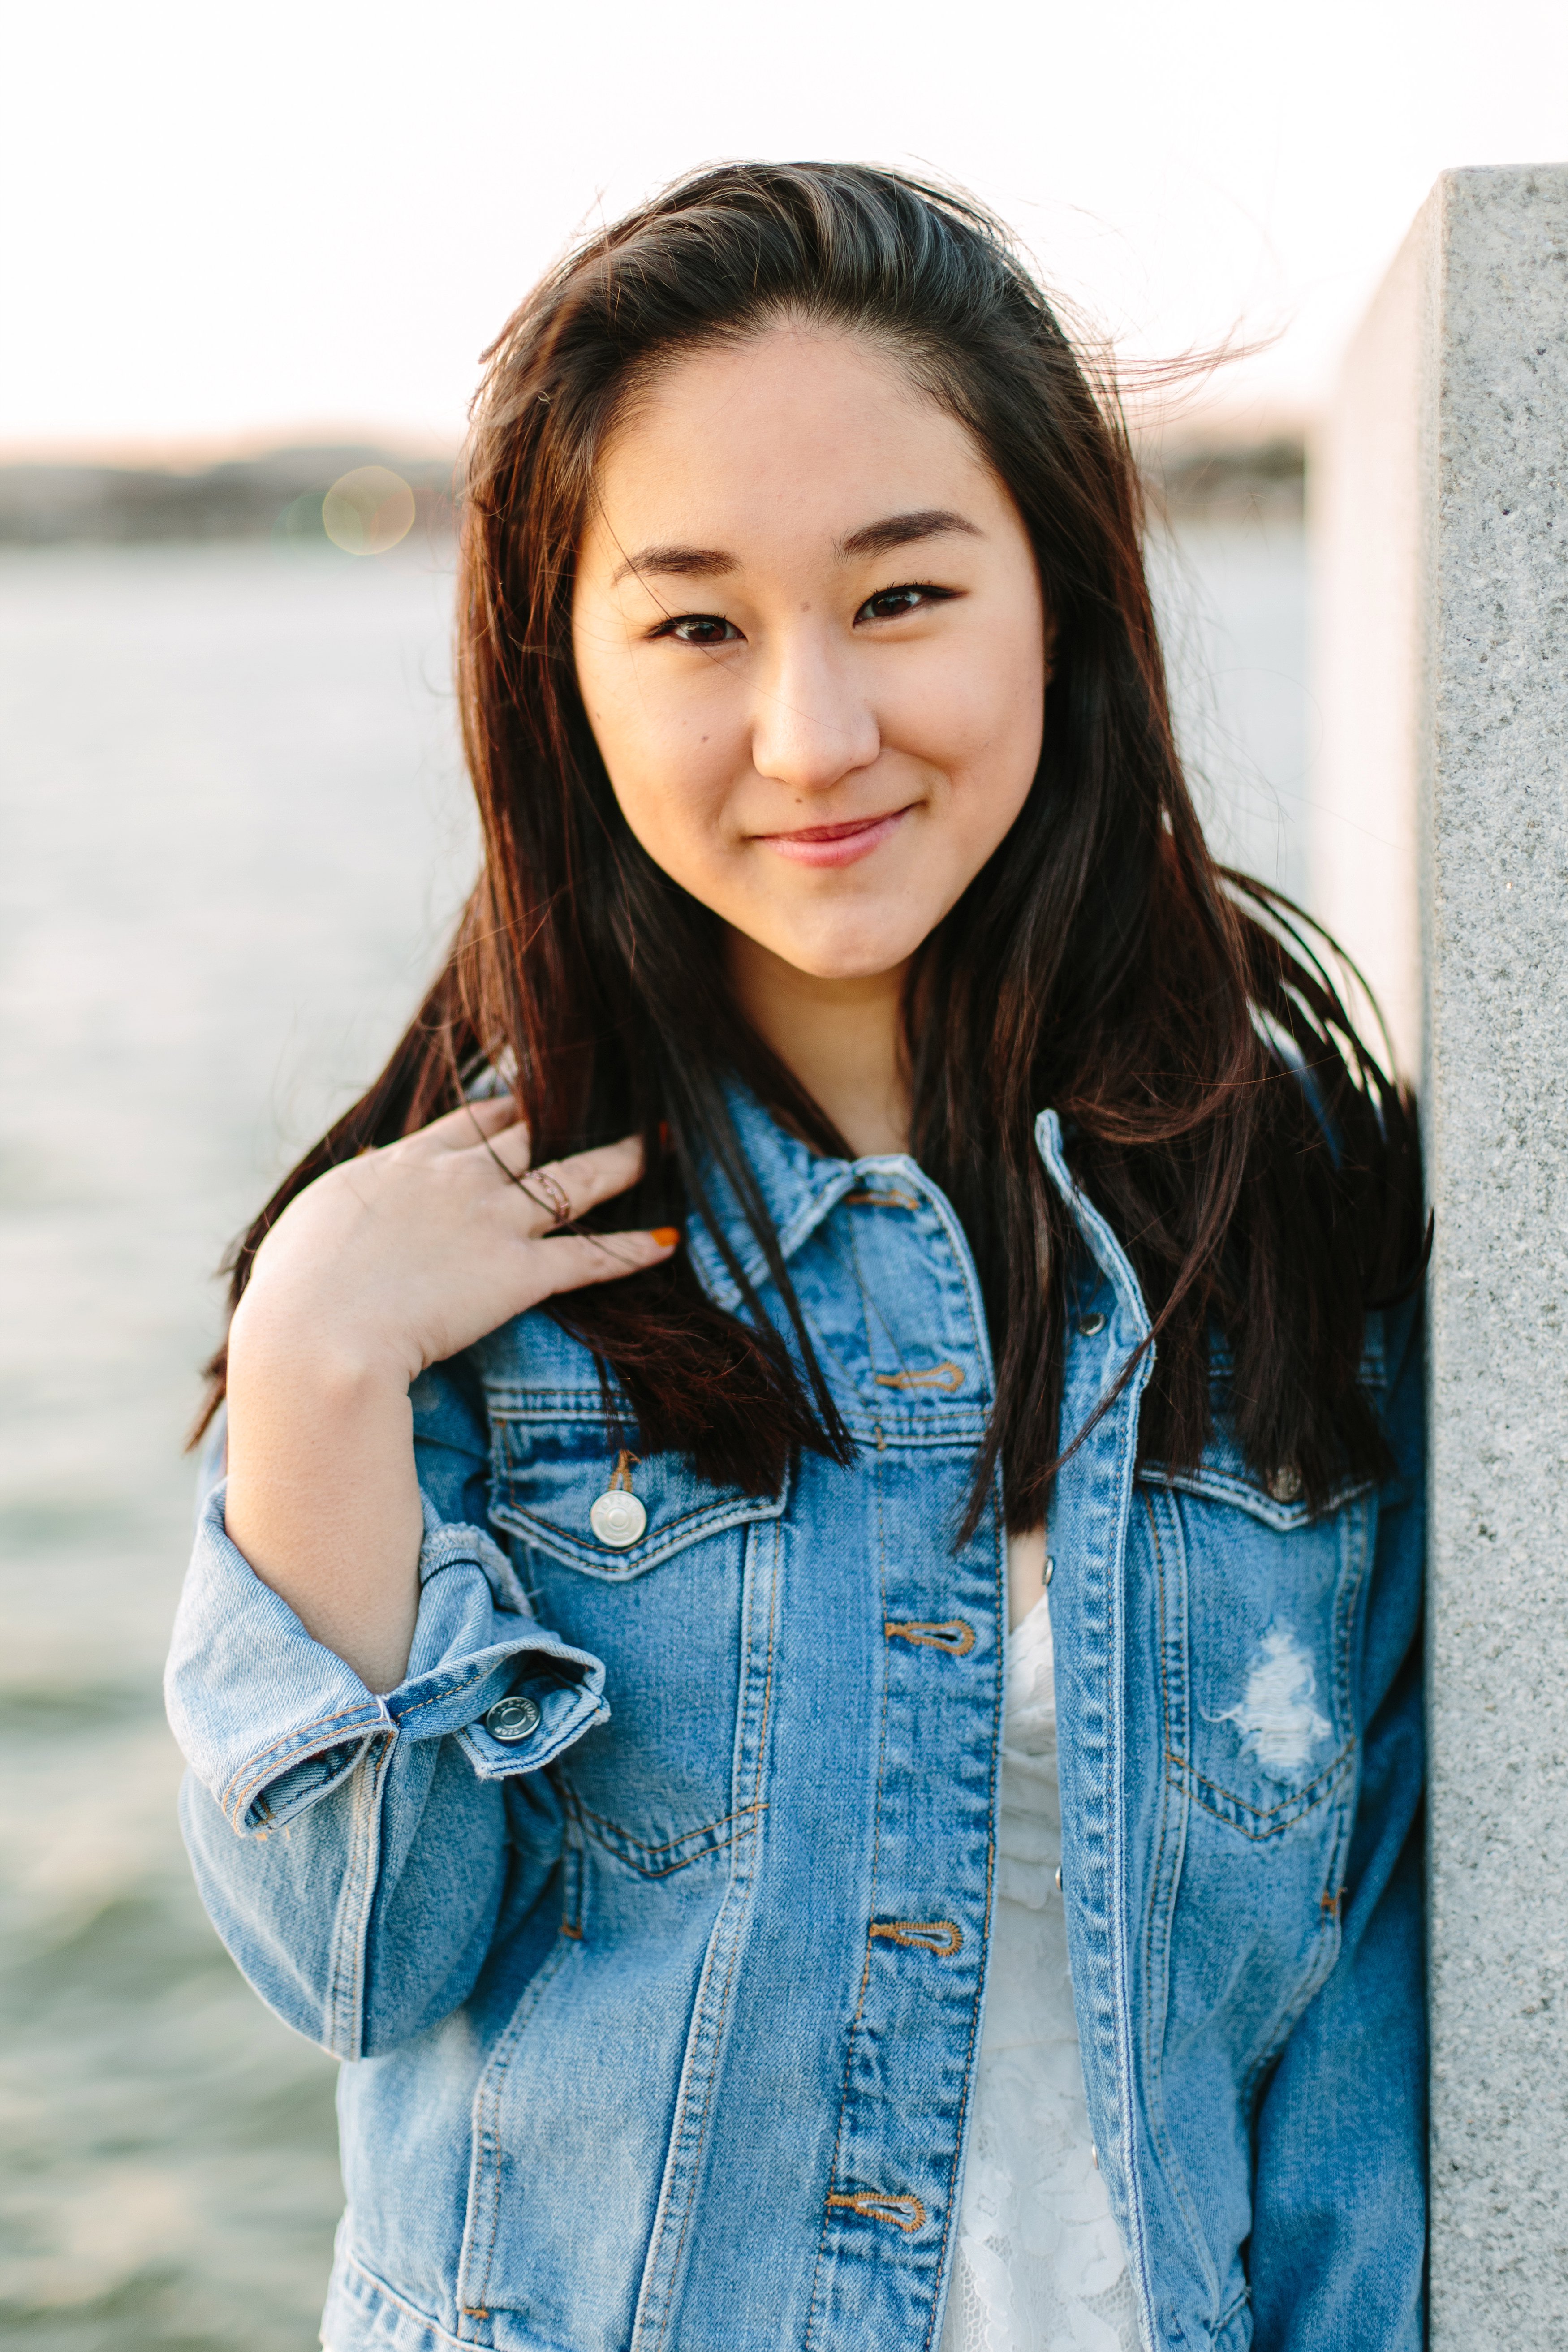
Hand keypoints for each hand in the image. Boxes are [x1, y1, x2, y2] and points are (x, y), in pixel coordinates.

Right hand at [229, 1098, 676, 1388]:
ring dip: (621, 1161)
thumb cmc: (295, 1292)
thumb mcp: (312, 1228)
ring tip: (660, 1145)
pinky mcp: (516, 1274)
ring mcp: (489, 1224)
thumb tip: (362, 1183)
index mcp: (401, 1166)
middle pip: (525, 1133)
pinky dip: (630, 1251)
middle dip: (566, 1113)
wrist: (315, 1334)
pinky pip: (587, 1258)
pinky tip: (668, 1244)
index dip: (505, 1103)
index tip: (530, 1091)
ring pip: (572, 1179)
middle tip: (606, 1092)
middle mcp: (454, 1180)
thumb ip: (349, 1203)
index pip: (466, 1121)